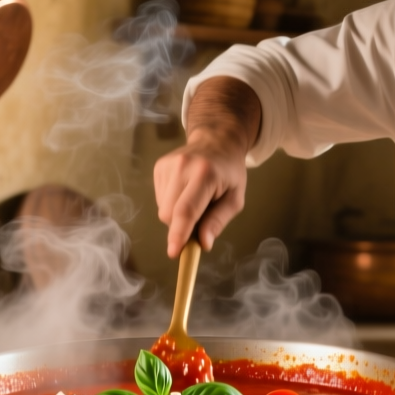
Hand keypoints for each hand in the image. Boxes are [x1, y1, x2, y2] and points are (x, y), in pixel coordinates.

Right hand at [152, 77, 260, 256]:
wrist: (216, 141)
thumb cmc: (229, 173)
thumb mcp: (235, 198)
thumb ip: (218, 221)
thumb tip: (203, 244)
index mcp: (205, 174)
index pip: (187, 210)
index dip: (179, 234)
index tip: (173, 252)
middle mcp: (182, 167)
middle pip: (170, 214)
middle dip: (182, 226)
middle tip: (202, 216)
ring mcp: (168, 165)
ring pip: (163, 209)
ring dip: (177, 214)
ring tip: (195, 198)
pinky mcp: (159, 167)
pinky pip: (160, 199)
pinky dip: (172, 203)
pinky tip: (185, 191)